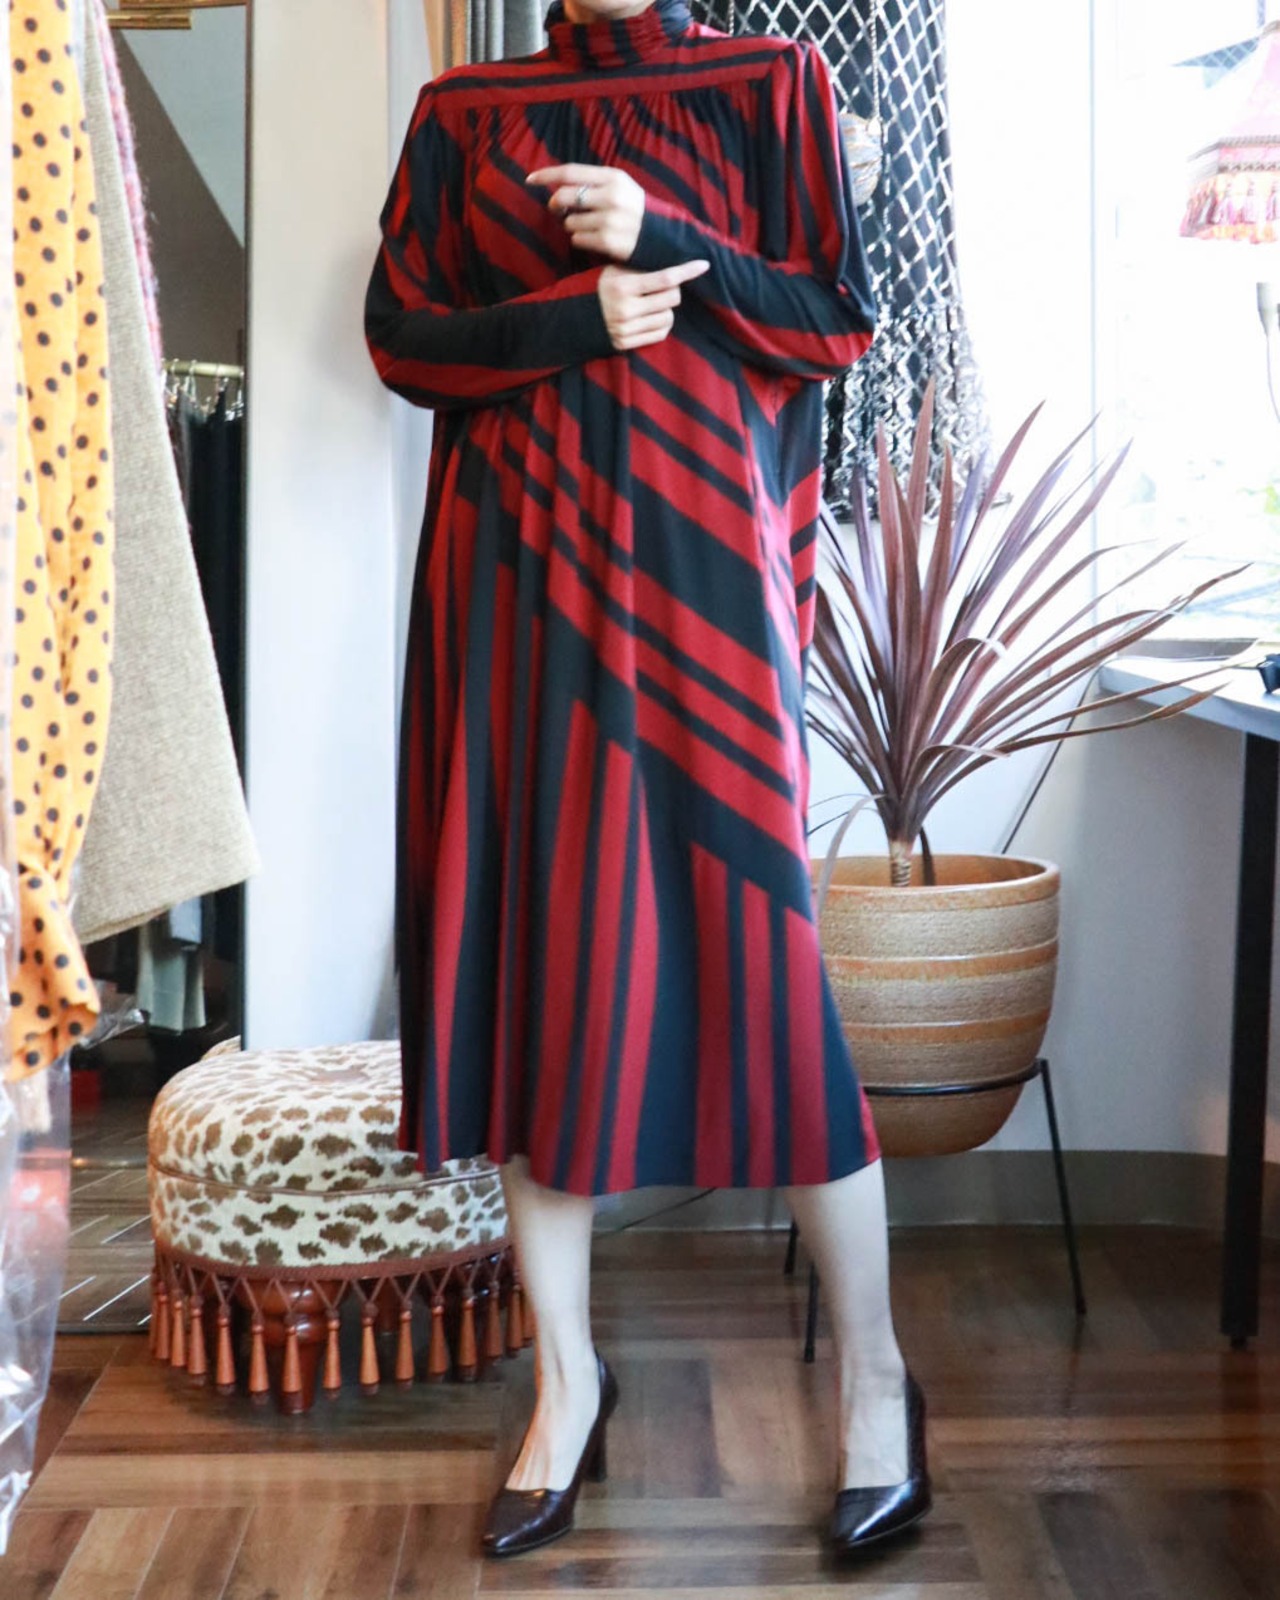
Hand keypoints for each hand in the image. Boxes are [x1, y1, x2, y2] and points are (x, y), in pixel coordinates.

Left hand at [527, 162, 646, 261]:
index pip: (570, 172)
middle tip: (559, 211)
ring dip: (572, 226)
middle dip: (556, 205)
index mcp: (613, 177)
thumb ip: (593, 183)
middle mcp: (612, 196)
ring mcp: (610, 220)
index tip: (529, 179)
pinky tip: (595, 239)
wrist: (664, 239)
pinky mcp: (609, 242)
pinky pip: (578, 240)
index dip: (546, 175)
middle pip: (564, 197)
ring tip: (589, 227)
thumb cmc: (635, 211)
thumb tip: (557, 187)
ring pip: (569, 222)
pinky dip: (581, 240)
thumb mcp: (621, 187)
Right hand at [597, 260, 709, 351]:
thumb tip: (675, 262)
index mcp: (622, 286)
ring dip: (667, 308)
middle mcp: (625, 309)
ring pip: (669, 317)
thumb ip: (642, 269)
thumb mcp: (616, 270)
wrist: (575, 316)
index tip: (704, 265)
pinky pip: (660, 333)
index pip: (665, 278)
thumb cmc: (601, 287)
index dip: (687, 271)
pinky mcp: (626, 343)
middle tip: (663, 287)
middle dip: (673, 290)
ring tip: (654, 303)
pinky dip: (661, 324)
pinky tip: (651, 317)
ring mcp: (626, 329)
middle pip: (672, 298)